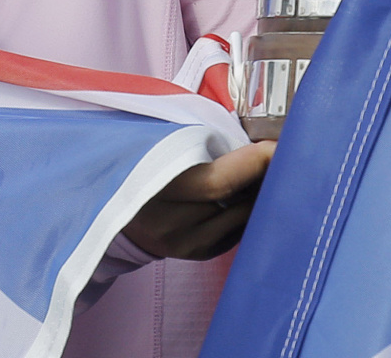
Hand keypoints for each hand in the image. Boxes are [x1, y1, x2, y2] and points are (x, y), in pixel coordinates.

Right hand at [121, 141, 274, 260]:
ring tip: (267, 169)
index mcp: (153, 187)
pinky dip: (249, 209)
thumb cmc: (135, 160)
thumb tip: (253, 137)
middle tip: (284, 153)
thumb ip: (197, 139)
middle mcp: (169, 222)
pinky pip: (237, 230)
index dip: (254, 161)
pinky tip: (248, 191)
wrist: (106, 206)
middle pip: (236, 199)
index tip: (280, 144)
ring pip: (242, 217)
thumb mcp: (154, 140)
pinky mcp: (196, 252)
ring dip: (260, 192)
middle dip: (265, 174)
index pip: (219, 181)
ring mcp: (183, 242)